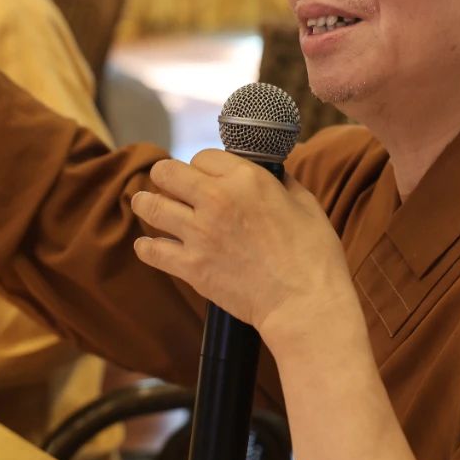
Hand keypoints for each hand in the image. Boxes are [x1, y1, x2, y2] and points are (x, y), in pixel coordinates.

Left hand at [129, 150, 357, 349]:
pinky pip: (152, 250)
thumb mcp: (305, 204)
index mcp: (246, 179)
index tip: (204, 176)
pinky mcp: (191, 266)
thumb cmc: (313, 254)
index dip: (203, 166)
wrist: (304, 303)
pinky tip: (148, 245)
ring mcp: (199, 234)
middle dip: (166, 176)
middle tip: (168, 185)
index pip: (203, 156)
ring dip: (147, 203)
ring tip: (145, 203)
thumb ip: (281, 183)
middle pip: (167, 173)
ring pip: (151, 206)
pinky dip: (147, 247)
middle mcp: (216, 199)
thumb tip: (270, 175)